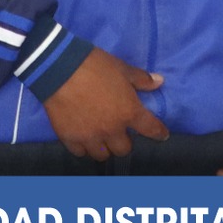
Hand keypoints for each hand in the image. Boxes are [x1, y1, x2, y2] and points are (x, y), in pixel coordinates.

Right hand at [41, 46, 168, 160]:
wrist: (60, 70)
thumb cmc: (96, 67)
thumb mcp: (123, 69)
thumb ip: (142, 79)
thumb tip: (159, 82)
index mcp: (129, 112)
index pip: (151, 129)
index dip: (159, 133)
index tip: (162, 135)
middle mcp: (112, 130)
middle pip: (124, 149)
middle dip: (124, 142)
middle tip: (120, 132)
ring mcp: (90, 137)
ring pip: (102, 155)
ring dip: (104, 147)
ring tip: (101, 138)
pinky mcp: (70, 139)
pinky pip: (80, 153)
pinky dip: (84, 148)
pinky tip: (83, 139)